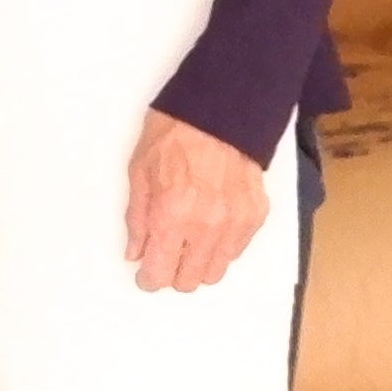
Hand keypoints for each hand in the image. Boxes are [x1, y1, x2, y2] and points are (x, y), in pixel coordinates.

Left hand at [124, 110, 271, 290]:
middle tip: (165, 256)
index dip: (149, 278)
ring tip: (188, 243)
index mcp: (172, 216)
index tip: (146, 274)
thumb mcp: (139, 173)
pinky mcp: (255, 215)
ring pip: (216, 271)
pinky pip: (236, 250)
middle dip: (173, 274)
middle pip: (189, 280)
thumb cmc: (174, 134)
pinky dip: (221, 247)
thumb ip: (138, 219)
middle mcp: (206, 227)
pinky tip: (210, 228)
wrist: (219, 110)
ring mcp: (235, 223)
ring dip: (199, 265)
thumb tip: (136, 252)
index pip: (160, 273)